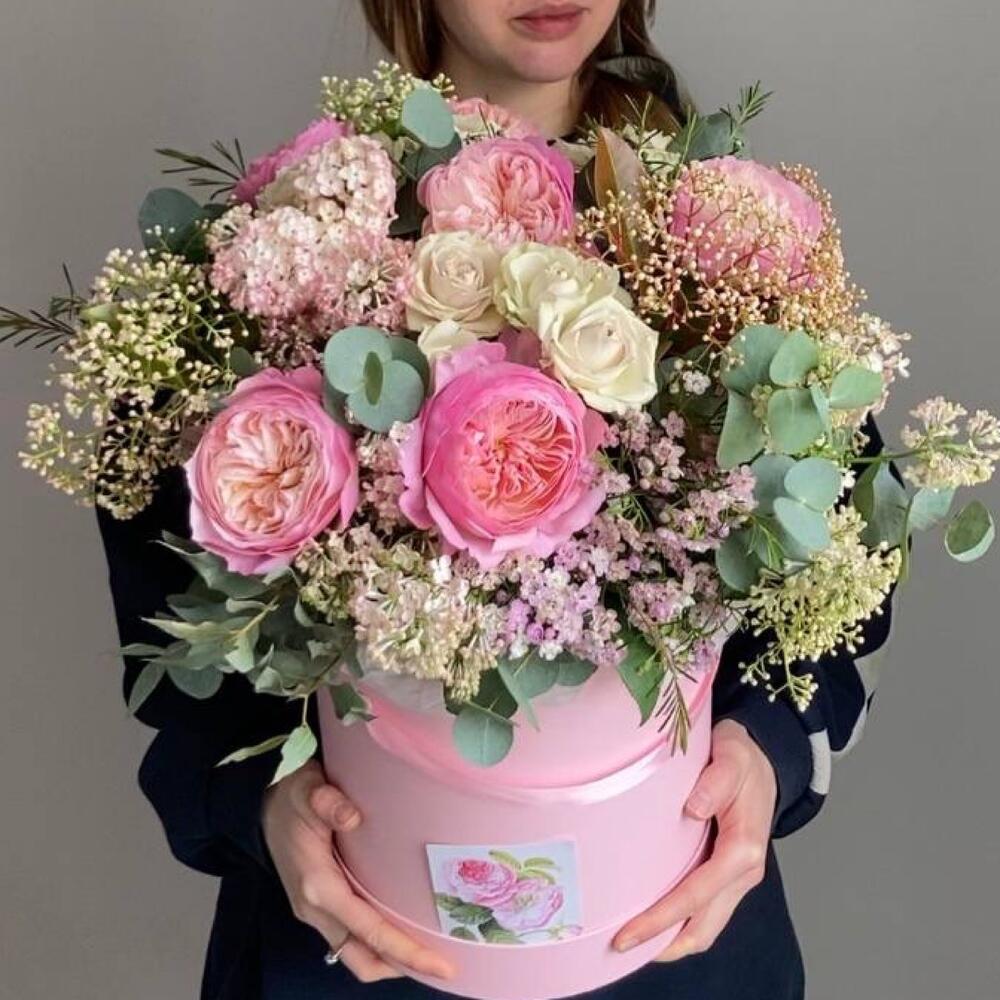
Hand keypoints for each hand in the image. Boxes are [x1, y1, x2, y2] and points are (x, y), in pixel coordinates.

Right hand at [263, 760, 454, 983]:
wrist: (264, 802)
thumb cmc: (292, 797)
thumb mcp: (308, 791)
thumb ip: (328, 802)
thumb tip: (352, 816)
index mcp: (318, 887)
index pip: (370, 932)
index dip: (407, 951)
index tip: (442, 965)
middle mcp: (316, 908)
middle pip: (363, 958)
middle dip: (402, 965)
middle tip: (444, 961)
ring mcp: (316, 911)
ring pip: (356, 953)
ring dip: (390, 958)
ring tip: (429, 947)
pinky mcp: (320, 906)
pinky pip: (351, 938)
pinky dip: (377, 942)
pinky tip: (402, 925)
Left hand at [614, 720, 776, 961]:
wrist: (765, 759)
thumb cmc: (743, 758)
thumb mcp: (733, 756)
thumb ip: (716, 780)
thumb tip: (694, 808)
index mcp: (744, 848)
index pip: (696, 895)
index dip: (661, 918)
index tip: (627, 933)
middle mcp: (743, 871)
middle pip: (702, 925)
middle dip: (662, 942)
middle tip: (619, 945)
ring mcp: (737, 876)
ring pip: (706, 925)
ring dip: (671, 939)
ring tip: (632, 942)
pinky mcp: (727, 873)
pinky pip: (705, 910)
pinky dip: (680, 923)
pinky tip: (654, 920)